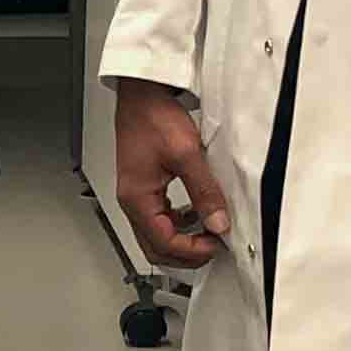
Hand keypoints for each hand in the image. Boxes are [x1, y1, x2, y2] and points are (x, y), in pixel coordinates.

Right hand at [113, 78, 230, 268]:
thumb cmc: (153, 118)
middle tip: (213, 247)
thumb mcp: (186, 155)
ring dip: (181, 242)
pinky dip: (177, 225)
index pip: (164, 244)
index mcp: (137, 199)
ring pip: (155, 237)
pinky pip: (157, 219)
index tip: (216, 245)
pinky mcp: (142, 187)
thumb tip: (218, 222)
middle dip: (186, 255)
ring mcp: (135, 196)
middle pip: (155, 249)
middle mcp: (132, 202)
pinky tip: (194, 215)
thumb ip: (204, 192)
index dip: (193, 251)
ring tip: (207, 233)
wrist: (141, 95)